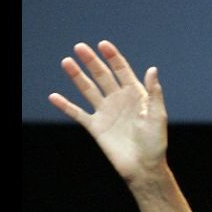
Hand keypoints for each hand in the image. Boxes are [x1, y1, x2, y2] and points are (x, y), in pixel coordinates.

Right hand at [48, 40, 167, 182]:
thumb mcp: (157, 115)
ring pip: (88, 90)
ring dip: (77, 76)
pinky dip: (66, 105)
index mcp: (135, 94)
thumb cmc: (155, 142)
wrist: (143, 167)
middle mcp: (118, 99)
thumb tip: (152, 69)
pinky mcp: (96, 127)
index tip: (103, 45)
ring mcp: (106, 112)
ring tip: (66, 62)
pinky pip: (78, 113)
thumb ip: (153, 92)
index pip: (122, 70)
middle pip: (102, 76)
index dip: (113, 57)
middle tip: (79, 47)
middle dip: (91, 61)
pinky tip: (54, 96)